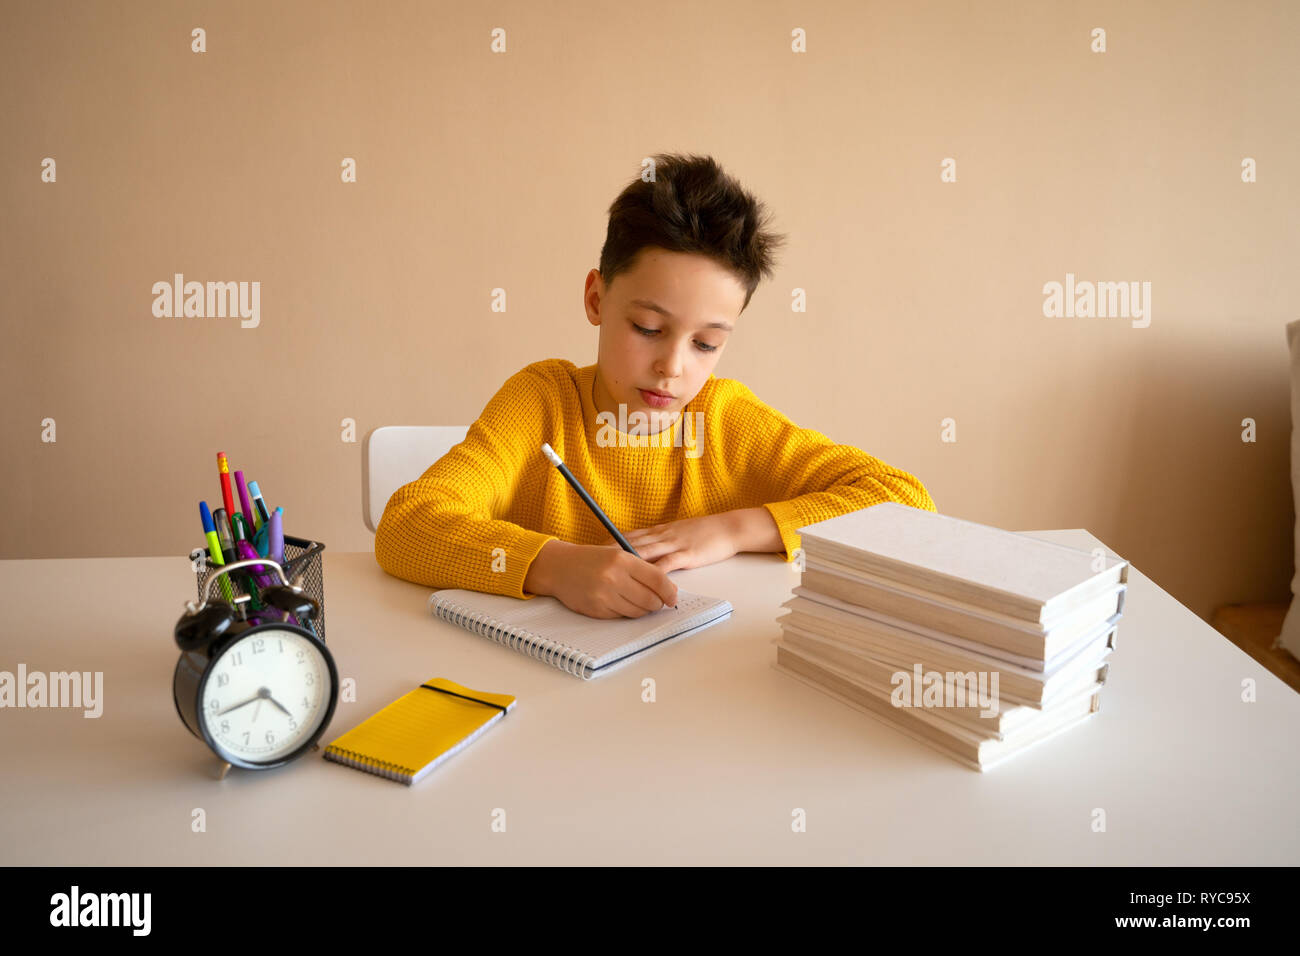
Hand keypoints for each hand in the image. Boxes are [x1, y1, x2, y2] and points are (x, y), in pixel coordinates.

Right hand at [534, 541, 677, 618]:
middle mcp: (613, 578)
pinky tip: (622, 603)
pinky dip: (626, 612)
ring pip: (638, 612)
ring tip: (640, 601)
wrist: (559, 567)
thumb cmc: (591, 559)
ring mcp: (604, 596)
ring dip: (644, 610)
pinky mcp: (596, 610)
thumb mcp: (617, 554)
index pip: (657, 580)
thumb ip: (642, 569)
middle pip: (650, 600)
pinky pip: (622, 617)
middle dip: (658, 603)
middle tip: (658, 601)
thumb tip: (668, 588)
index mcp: (622, 560)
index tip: (673, 597)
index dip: (670, 591)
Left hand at [598, 513, 740, 572]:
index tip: (593, 550)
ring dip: (626, 563)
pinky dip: (654, 574)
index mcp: (659, 531)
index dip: (610, 543)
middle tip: (592, 561)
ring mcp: (673, 544)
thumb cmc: (704, 533)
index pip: (629, 536)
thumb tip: (643, 552)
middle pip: (630, 543)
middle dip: (610, 552)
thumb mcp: (677, 533)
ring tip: (610, 572)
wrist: (727, 528)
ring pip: (645, 553)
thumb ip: (660, 541)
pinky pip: (667, 564)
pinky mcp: (686, 554)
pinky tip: (643, 581)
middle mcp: (662, 536)